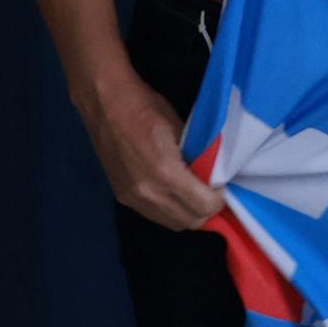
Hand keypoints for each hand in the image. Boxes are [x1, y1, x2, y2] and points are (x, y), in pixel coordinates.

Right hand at [80, 71, 221, 232]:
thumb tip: (213, 173)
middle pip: (189, 221)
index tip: (223, 186)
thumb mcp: (180, 127)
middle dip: (206, 210)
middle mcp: (149, 193)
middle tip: (212, 192)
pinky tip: (174, 194)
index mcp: (166, 173)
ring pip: (171, 223)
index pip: (204, 206)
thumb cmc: (146, 108)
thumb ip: (197, 156)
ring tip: (195, 195)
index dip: (219, 199)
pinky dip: (169, 211)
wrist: (104, 103)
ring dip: (187, 214)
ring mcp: (132, 198)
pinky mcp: (122, 197)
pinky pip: (154, 215)